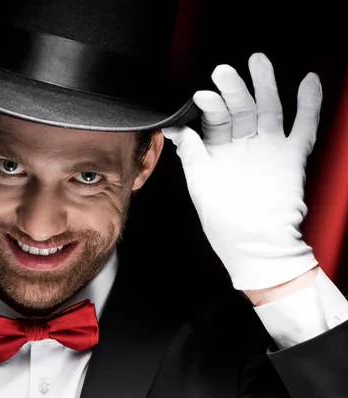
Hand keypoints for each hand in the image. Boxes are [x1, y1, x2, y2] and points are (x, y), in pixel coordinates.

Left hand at [163, 53, 321, 290]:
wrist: (254, 245)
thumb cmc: (223, 221)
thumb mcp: (199, 184)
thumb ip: (192, 153)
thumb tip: (177, 128)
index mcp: (219, 151)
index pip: (215, 118)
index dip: (209, 105)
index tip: (201, 96)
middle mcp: (243, 146)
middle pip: (240, 108)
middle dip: (232, 89)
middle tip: (223, 72)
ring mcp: (268, 149)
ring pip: (269, 109)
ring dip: (264, 86)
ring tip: (258, 62)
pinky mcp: (291, 157)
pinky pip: (303, 127)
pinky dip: (308, 105)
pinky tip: (308, 82)